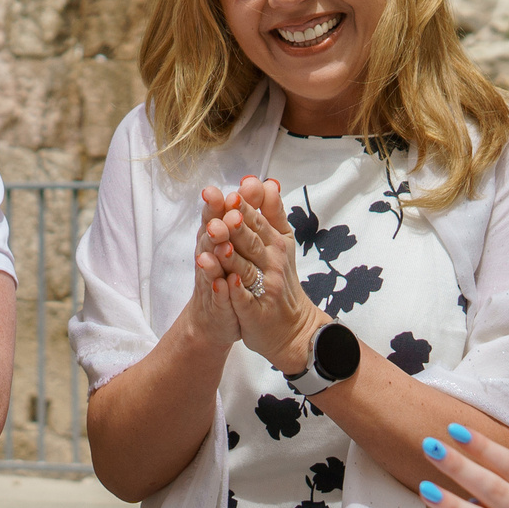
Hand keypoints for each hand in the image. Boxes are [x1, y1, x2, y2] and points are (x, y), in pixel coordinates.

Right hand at [183, 187, 248, 352]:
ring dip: (214, 254)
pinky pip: (216, 295)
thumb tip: (258, 181)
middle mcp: (209, 255)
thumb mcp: (242, 240)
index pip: (214, 216)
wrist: (218, 316)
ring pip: (209, 264)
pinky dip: (219, 288)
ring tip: (220, 245)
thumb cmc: (229, 273)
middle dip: (216, 226)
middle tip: (224, 216)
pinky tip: (222, 283)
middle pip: (210, 237)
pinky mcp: (216, 303)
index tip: (220, 191)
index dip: (216, 205)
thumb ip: (251, 211)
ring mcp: (210, 279)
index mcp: (216, 237)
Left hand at [206, 176, 323, 373]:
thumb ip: (272, 213)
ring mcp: (265, 288)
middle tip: (223, 208)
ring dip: (231, 254)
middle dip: (237, 225)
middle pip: (252, 241)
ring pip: (246, 269)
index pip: (258, 221)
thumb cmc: (280, 279)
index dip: (244, 207)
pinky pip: (244, 300)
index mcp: (276, 244)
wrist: (292, 326)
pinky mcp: (256, 311)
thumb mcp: (281, 243)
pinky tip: (225, 281)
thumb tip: (267, 181)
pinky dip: (235, 291)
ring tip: (216, 239)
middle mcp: (273, 263)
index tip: (232, 192)